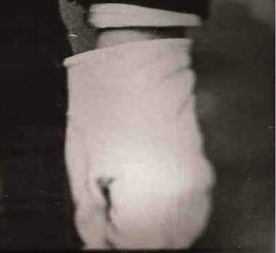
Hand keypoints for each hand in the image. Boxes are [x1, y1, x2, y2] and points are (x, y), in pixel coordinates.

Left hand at [65, 37, 213, 248]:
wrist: (134, 50)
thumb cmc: (99, 99)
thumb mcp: (81, 158)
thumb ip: (90, 210)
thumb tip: (95, 241)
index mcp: (148, 194)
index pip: (131, 244)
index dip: (106, 238)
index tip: (92, 224)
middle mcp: (182, 195)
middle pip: (160, 242)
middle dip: (130, 235)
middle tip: (105, 213)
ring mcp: (197, 182)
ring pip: (179, 230)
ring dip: (152, 228)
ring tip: (122, 201)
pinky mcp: (202, 167)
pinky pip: (192, 210)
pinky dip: (171, 214)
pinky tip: (146, 197)